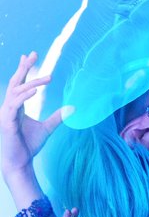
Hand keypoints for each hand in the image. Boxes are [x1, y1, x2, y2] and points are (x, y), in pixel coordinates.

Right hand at [0, 52, 65, 181]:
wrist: (20, 163)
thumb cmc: (29, 146)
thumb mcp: (47, 128)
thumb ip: (57, 117)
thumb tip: (72, 107)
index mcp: (16, 107)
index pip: (19, 84)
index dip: (24, 69)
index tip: (30, 56)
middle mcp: (9, 107)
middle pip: (15, 82)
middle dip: (24, 67)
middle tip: (33, 54)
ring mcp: (6, 113)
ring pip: (17, 91)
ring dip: (32, 83)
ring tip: (49, 77)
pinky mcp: (7, 121)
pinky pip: (15, 105)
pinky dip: (25, 96)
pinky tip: (36, 90)